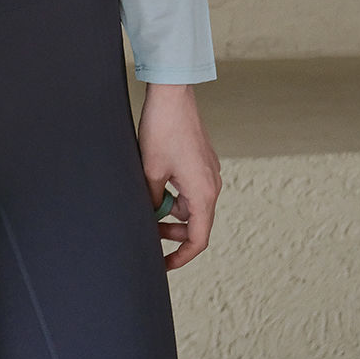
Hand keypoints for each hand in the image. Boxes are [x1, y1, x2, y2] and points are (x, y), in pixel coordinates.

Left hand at [136, 83, 219, 268]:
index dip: (181, 256)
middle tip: (147, 229)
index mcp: (203, 192)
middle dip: (172, 232)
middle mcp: (212, 184)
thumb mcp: (150, 170)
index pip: (198, 239)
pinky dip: (175, 194)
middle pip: (196, 223)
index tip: (163, 265)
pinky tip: (156, 184)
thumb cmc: (162, 129)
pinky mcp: (202, 160)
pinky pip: (191, 188)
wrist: (172, 94)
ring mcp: (209, 171)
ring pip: (192, 205)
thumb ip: (153, 201)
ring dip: (172, 210)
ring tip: (147, 202)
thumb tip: (151, 218)